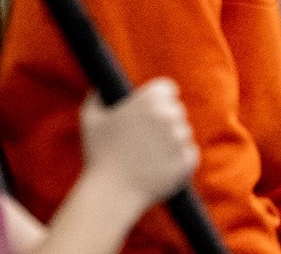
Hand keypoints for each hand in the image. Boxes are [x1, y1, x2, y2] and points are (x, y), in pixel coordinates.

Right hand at [78, 80, 198, 209]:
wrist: (112, 194)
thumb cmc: (99, 155)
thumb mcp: (89, 118)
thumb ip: (96, 95)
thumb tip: (100, 86)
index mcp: (149, 100)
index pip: (168, 88)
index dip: (160, 98)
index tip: (152, 110)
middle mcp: (168, 115)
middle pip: (177, 110)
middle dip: (166, 120)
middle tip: (148, 137)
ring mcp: (180, 139)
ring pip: (184, 132)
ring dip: (173, 140)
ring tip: (151, 155)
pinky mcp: (188, 161)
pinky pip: (190, 153)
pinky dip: (180, 159)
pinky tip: (161, 166)